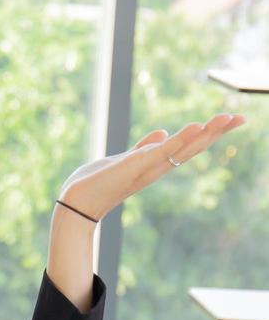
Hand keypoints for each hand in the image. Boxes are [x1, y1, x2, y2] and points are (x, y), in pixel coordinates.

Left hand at [58, 113, 247, 222]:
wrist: (77, 201)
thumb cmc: (100, 182)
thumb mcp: (126, 159)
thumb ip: (144, 147)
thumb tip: (162, 132)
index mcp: (157, 163)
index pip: (189, 145)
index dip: (209, 132)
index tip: (231, 119)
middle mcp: (158, 167)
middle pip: (193, 147)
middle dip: (217, 132)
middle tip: (241, 117)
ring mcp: (148, 167)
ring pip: (184, 148)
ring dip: (206, 133)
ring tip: (228, 118)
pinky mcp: (135, 165)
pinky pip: (162, 151)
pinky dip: (180, 139)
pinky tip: (196, 126)